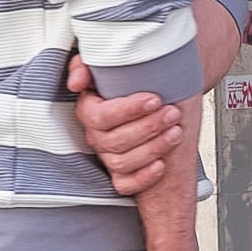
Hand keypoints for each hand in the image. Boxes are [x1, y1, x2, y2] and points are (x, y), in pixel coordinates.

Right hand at [65, 56, 185, 193]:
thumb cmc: (128, 83)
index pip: (101, 116)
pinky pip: (125, 184)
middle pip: (116, 140)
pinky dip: (144, 177)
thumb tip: (76, 81)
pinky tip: (161, 164)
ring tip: (175, 131)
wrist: (152, 99)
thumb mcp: (105, 66)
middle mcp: (96, 136)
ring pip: (123, 162)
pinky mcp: (121, 174)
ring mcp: (107, 157)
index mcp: (89, 111)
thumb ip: (86, 66)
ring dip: (153, 148)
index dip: (129, 110)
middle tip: (172, 113)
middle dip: (149, 127)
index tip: (154, 99)